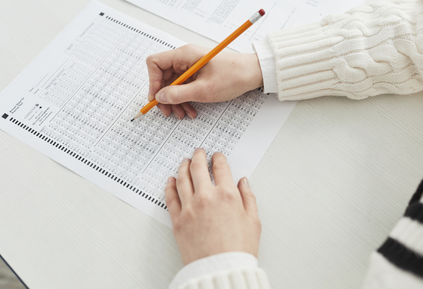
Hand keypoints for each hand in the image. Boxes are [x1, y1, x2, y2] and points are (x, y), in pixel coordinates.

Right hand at [146, 44, 262, 118]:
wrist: (252, 74)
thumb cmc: (232, 76)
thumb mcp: (204, 90)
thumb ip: (179, 94)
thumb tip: (160, 97)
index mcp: (184, 55)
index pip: (155, 63)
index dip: (152, 81)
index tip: (157, 98)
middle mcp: (185, 58)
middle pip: (162, 76)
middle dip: (165, 96)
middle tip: (168, 112)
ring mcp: (190, 66)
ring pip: (173, 85)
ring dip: (175, 101)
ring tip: (182, 114)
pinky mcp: (197, 74)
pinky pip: (183, 87)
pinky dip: (184, 99)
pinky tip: (191, 110)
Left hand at [165, 148, 260, 264]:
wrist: (221, 271)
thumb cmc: (238, 250)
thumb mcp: (253, 222)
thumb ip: (248, 198)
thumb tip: (243, 183)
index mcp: (227, 195)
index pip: (221, 168)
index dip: (218, 158)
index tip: (217, 156)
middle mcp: (206, 197)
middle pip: (198, 168)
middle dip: (199, 156)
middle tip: (199, 152)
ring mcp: (190, 208)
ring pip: (182, 179)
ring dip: (183, 166)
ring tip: (185, 162)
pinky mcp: (178, 220)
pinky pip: (170, 197)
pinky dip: (170, 186)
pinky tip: (171, 180)